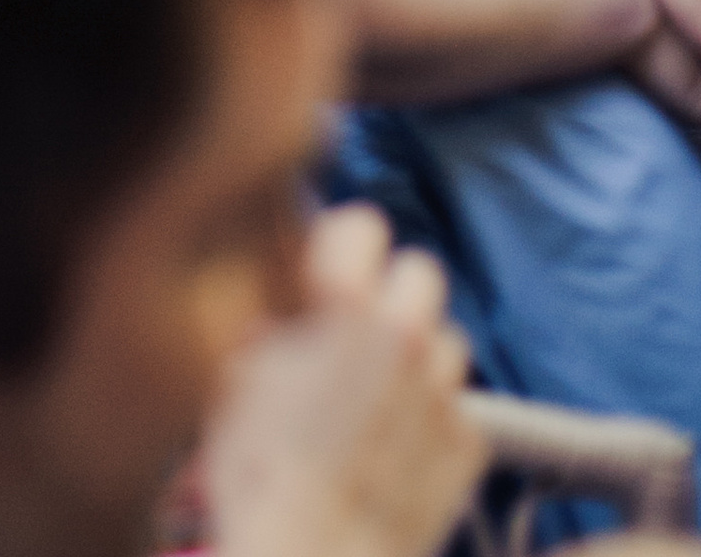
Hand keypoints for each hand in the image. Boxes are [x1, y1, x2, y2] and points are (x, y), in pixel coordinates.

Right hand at [201, 205, 478, 556]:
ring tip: (373, 399)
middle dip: (389, 294)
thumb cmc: (261, 475)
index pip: (362, 224)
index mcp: (348, 305)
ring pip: (445, 341)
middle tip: (355, 332)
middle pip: (420, 272)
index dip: (337, 247)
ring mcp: (444, 392)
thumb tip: (273, 315)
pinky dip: (430, 421)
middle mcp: (408, 336)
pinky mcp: (468, 446)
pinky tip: (393, 450)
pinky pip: (455, 408)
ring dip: (414, 359)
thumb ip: (263, 326)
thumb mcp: (231, 380)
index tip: (322, 275)